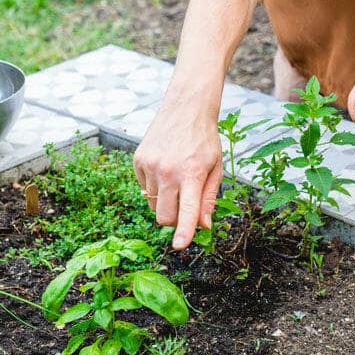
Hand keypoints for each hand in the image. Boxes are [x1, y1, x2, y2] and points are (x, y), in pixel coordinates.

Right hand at [133, 103, 222, 250]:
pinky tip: (164, 168)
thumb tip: (204, 226)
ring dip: (164, 201)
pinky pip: (144, 189)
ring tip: (176, 179)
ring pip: (153, 205)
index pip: (186, 211)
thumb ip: (208, 199)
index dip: (183, 232)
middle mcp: (168, 171)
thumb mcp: (216, 168)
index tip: (180, 246)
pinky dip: (154, 187)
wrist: (186, 108)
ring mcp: (150, 165)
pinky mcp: (138, 160)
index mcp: (192, 174)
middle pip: (164, 217)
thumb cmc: (205, 140)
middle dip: (174, 220)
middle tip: (185, 205)